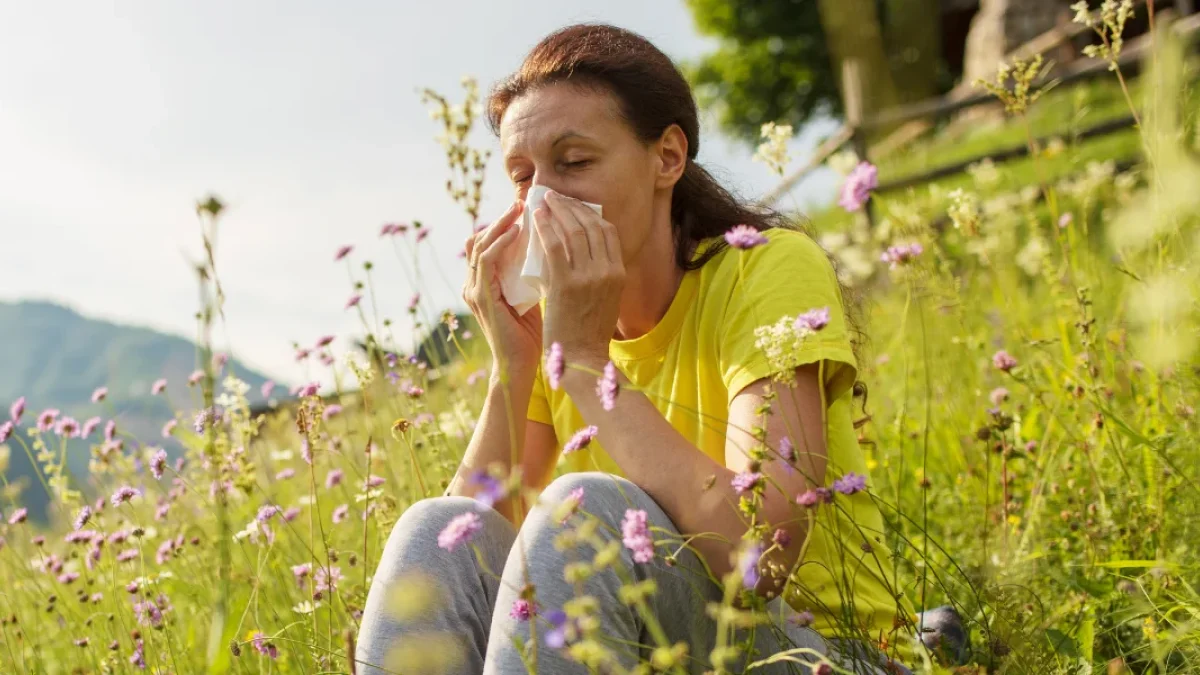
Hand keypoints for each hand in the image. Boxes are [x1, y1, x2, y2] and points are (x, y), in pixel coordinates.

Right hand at [463, 200, 543, 376]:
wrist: (524, 367)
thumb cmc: (536, 335)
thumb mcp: (537, 296)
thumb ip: (538, 274)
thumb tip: (561, 249)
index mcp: (486, 284)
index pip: (490, 244)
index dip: (505, 224)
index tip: (530, 209)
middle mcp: (474, 284)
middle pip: (480, 238)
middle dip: (502, 217)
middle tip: (524, 201)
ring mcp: (474, 290)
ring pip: (480, 244)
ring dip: (500, 223)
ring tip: (521, 208)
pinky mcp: (479, 298)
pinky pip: (486, 260)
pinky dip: (500, 242)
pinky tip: (518, 231)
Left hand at [533, 190, 624, 365]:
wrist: (580, 357)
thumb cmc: (588, 330)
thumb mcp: (605, 298)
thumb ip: (598, 273)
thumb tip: (580, 247)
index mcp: (619, 274)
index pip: (607, 232)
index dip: (590, 214)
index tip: (574, 206)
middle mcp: (607, 272)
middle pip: (591, 226)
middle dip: (572, 206)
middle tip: (555, 197)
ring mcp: (587, 277)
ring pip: (572, 231)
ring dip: (557, 211)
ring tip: (544, 201)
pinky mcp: (565, 284)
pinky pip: (554, 246)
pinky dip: (545, 227)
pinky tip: (536, 219)